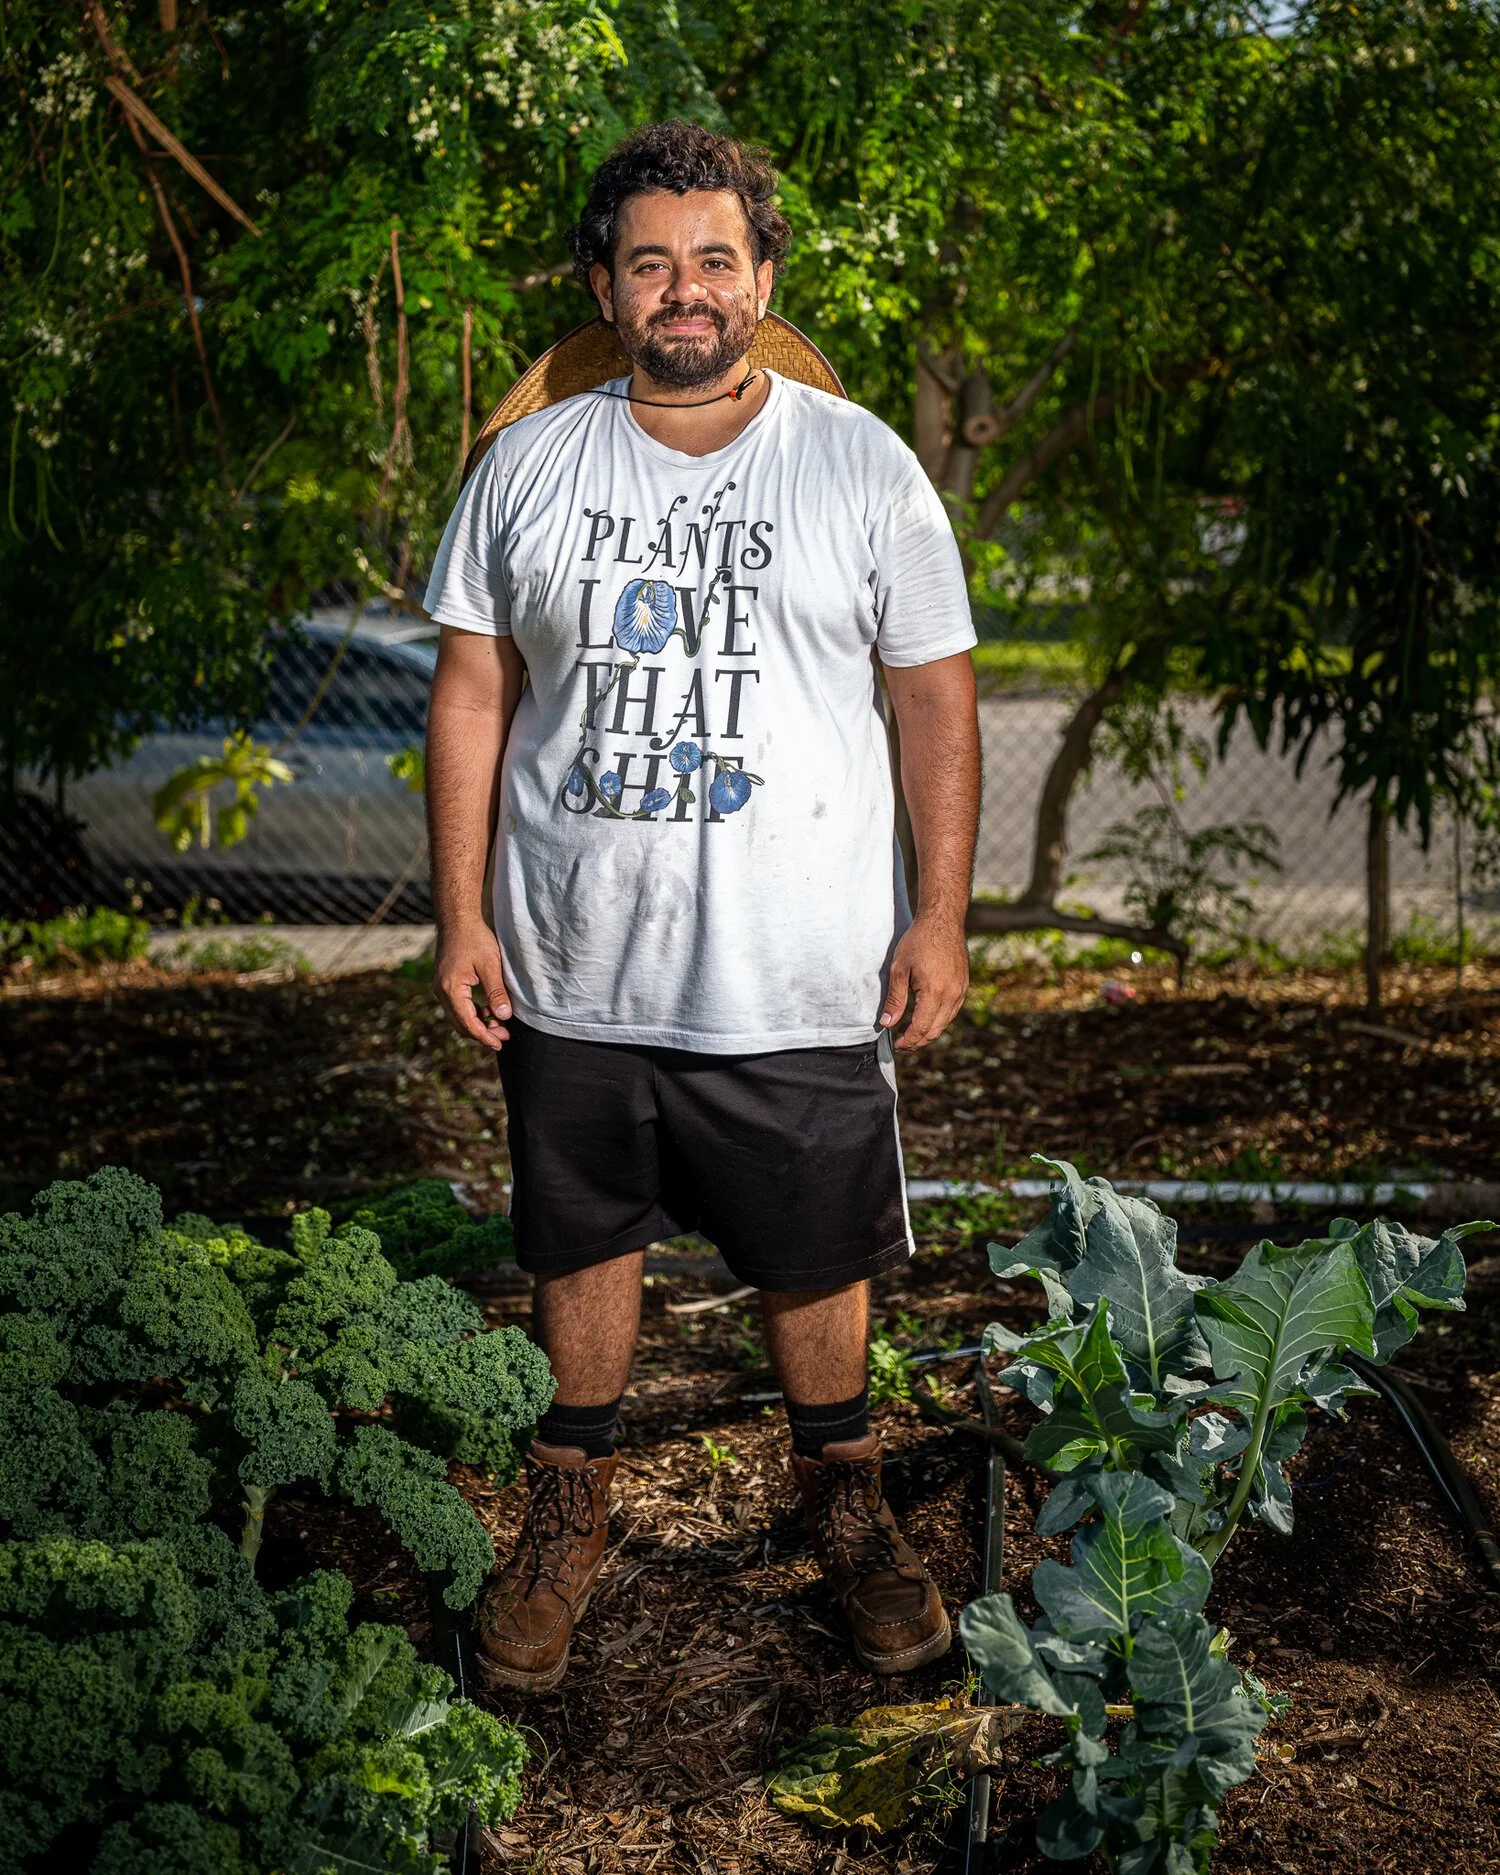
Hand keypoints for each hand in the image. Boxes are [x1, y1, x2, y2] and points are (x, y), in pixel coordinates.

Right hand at [435, 919, 511, 1049]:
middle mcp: (442, 991)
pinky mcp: (446, 983)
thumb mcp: (490, 965)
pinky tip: (489, 1011)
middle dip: (482, 1032)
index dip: (483, 1036)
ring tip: (499, 1026)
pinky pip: (458, 1005)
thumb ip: (496, 992)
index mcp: (451, 989)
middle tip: (503, 1036)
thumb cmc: (474, 938)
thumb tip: (504, 1017)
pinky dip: (473, 1012)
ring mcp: (442, 987)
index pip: (467, 1022)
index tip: (498, 1043)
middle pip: (461, 1023)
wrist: (457, 919)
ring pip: (459, 1015)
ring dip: (478, 1023)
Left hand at [879, 913, 968, 1051]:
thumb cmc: (918, 941)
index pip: (920, 1028)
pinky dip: (939, 1020)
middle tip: (901, 1044)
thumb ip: (895, 999)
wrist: (943, 921)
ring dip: (928, 1032)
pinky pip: (952, 1011)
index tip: (896, 1045)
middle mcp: (952, 995)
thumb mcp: (899, 969)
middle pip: (934, 1031)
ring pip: (945, 1023)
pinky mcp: (964, 986)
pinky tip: (926, 1017)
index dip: (907, 1041)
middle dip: (917, 1041)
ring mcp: (961, 991)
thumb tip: (887, 1024)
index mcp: (934, 992)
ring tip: (910, 1033)